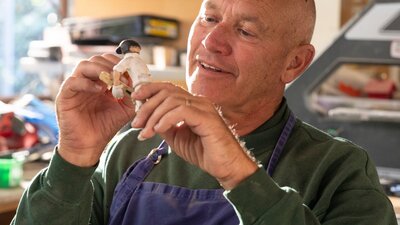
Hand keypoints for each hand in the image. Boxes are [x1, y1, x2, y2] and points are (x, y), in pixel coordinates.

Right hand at [56, 54, 135, 166]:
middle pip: (97, 59)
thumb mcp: (125, 109)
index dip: (121, 64)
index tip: (132, 71)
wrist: (89, 145)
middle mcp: (88, 80)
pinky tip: (100, 91)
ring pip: (84, 65)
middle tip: (123, 76)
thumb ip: (133, 94)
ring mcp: (75, 86)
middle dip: (112, 65)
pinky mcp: (65, 95)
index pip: (109, 62)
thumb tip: (141, 81)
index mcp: (101, 81)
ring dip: (101, 70)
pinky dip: (88, 83)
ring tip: (112, 81)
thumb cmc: (105, 126)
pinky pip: (74, 81)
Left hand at [131, 83, 257, 188]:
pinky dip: (166, 119)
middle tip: (136, 124)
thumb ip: (164, 125)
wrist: (226, 166)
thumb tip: (148, 118)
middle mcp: (198, 101)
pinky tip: (159, 130)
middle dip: (147, 106)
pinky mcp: (207, 118)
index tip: (135, 98)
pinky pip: (182, 111)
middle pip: (166, 92)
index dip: (149, 89)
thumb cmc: (205, 153)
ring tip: (146, 132)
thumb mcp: (177, 137)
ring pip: (172, 100)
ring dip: (154, 116)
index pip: (168, 88)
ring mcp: (204, 108)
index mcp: (192, 104)